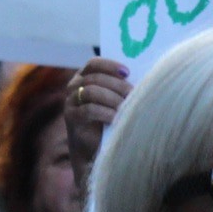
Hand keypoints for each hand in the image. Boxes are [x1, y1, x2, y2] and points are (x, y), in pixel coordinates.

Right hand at [63, 57, 132, 190]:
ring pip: (91, 92)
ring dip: (112, 99)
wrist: (95, 147)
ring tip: (125, 107)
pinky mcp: (71, 118)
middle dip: (117, 85)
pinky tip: (116, 119)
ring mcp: (70, 102)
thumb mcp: (115, 99)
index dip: (110, 65)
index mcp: (84, 77)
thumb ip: (120, 87)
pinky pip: (89, 110)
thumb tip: (142, 77)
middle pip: (95, 78)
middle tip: (133, 94)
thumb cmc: (109, 119)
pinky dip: (105, 113)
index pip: (93, 64)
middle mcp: (74, 87)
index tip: (127, 72)